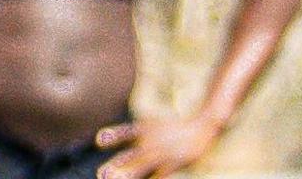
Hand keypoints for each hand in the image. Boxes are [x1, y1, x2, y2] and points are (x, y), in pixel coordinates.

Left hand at [95, 115, 220, 178]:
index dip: (113, 135)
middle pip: (130, 156)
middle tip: (102, 175)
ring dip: (129, 174)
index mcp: (144, 130)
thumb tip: (111, 152)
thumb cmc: (169, 131)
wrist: (202, 127)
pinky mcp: (174, 165)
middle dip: (116, 166)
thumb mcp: (149, 128)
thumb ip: (128, 135)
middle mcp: (150, 143)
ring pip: (143, 167)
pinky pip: (160, 176)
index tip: (100, 140)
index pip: (125, 132)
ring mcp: (162, 154)